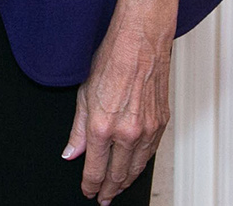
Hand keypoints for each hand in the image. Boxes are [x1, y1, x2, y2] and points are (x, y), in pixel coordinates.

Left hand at [65, 14, 173, 202]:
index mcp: (102, 126)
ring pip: (136, 168)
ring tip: (116, 188)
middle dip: (108, 189)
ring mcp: (147, 130)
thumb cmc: (112, 59)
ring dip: (126, 182)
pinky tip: (134, 168)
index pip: (94, 169)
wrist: (140, 42)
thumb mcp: (83, 94)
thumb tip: (71, 152)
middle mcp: (126, 133)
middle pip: (117, 174)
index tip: (87, 191)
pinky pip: (150, 153)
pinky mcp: (162, 124)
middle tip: (102, 196)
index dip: (90, 184)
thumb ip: (77, 130)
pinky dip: (141, 165)